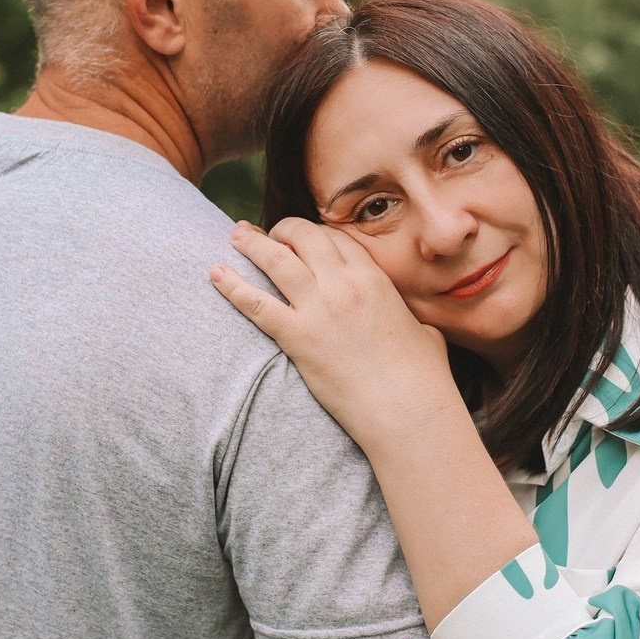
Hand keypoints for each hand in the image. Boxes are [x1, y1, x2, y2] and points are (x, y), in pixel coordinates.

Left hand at [210, 219, 458, 451]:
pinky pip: (256, 304)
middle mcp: (344, 284)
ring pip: (276, 260)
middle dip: (282, 229)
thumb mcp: (424, 332)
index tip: (300, 237)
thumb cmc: (423, 376)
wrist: (408, 408)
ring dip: (252, 244)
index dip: (314, 233)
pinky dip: (232, 286)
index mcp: (374, 278)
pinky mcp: (298, 337)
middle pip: (304, 237)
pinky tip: (215, 274)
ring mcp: (319, 308)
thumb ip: (409, 318)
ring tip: (236, 234)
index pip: (336, 238)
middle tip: (264, 232)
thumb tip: (414, 325)